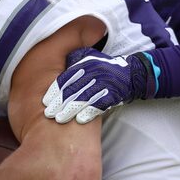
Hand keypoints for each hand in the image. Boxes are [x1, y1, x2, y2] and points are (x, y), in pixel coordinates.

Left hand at [42, 47, 157, 124]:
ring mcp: (104, 83)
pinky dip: (89, 112)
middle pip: (73, 89)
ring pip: (84, 98)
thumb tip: (55, 74)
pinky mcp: (113, 93)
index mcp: (86, 63)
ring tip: (60, 119)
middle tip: (48, 114)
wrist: (133, 74)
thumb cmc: (107, 68)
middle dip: (59, 103)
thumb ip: (75, 63)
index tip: (45, 101)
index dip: (55, 90)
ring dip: (70, 110)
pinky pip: (99, 104)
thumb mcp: (92, 59)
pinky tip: (80, 120)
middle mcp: (94, 72)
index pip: (66, 78)